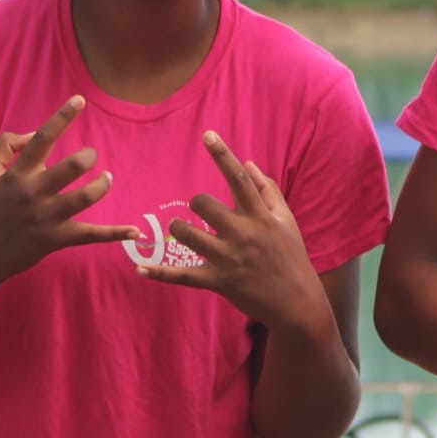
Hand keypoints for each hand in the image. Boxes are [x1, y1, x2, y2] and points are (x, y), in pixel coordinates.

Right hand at [0, 97, 138, 285]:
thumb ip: (5, 146)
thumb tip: (32, 132)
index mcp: (17, 175)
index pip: (42, 139)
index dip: (62, 117)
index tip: (80, 100)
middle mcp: (33, 194)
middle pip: (71, 167)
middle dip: (88, 156)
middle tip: (91, 155)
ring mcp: (47, 218)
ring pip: (85, 197)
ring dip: (102, 185)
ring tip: (106, 179)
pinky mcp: (56, 239)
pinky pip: (91, 235)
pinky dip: (115, 234)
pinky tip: (135, 230)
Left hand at [137, 132, 328, 335]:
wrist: (297, 302)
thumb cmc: (291, 256)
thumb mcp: (286, 220)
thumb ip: (267, 190)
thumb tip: (247, 163)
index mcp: (261, 216)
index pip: (239, 179)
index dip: (223, 155)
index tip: (207, 135)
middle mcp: (243, 234)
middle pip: (204, 205)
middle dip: (195, 202)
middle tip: (198, 209)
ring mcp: (228, 259)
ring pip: (188, 235)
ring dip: (178, 229)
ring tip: (180, 230)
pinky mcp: (218, 282)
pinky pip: (182, 276)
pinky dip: (160, 273)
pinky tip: (140, 269)